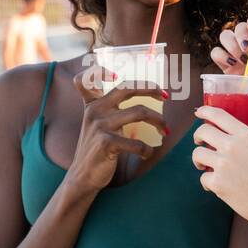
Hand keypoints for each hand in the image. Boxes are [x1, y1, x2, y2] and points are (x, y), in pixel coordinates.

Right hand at [63, 65, 166, 195]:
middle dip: (150, 88)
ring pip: (139, 112)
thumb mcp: (96, 125)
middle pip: (126, 88)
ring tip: (165, 130)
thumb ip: (109, 109)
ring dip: (158, 121)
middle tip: (165, 96)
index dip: (99, 71)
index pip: (87, 79)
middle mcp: (95, 110)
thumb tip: (143, 100)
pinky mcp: (105, 142)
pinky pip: (137, 142)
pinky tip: (147, 153)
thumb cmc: (96, 150)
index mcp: (93, 104)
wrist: (82, 177)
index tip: (116, 75)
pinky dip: (147, 149)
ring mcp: (99, 125)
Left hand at [191, 104, 247, 234]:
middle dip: (198, 137)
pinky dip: (207, 183)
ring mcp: (223, 165)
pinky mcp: (218, 183)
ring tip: (206, 167)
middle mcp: (232, 146)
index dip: (205, 111)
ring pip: (197, 154)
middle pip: (202, 131)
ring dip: (199, 160)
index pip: (218, 115)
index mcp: (246, 135)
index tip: (199, 113)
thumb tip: (246, 143)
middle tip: (200, 143)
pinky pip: (203, 178)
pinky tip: (215, 188)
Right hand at [210, 12, 247, 138]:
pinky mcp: (230, 70)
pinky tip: (232, 65)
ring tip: (241, 59)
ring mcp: (240, 57)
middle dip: (240, 35)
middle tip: (247, 49)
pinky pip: (217, 55)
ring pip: (225, 38)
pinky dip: (220, 56)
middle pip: (238, 28)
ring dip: (229, 44)